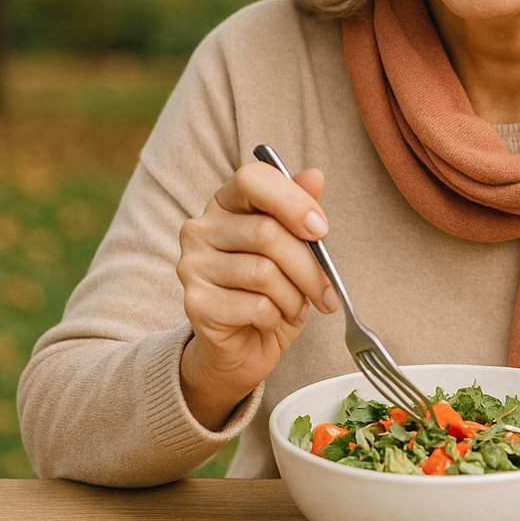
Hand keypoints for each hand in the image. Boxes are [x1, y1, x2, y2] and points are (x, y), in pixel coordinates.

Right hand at [177, 160, 335, 429]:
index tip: (321, 229)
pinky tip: (274, 319)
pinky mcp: (195, 304)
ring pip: (264, 272)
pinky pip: (255, 306)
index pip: (252, 179)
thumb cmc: (272, 289)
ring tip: (297, 306)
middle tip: (326, 291)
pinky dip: (277, 316)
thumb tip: (315, 175)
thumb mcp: (295, 246)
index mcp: (226, 203)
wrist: (242, 345)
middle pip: (267, 232)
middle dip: (309, 266)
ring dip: (295, 296)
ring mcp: (193, 266)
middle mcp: (201, 229)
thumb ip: (302, 208)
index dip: (292, 200)